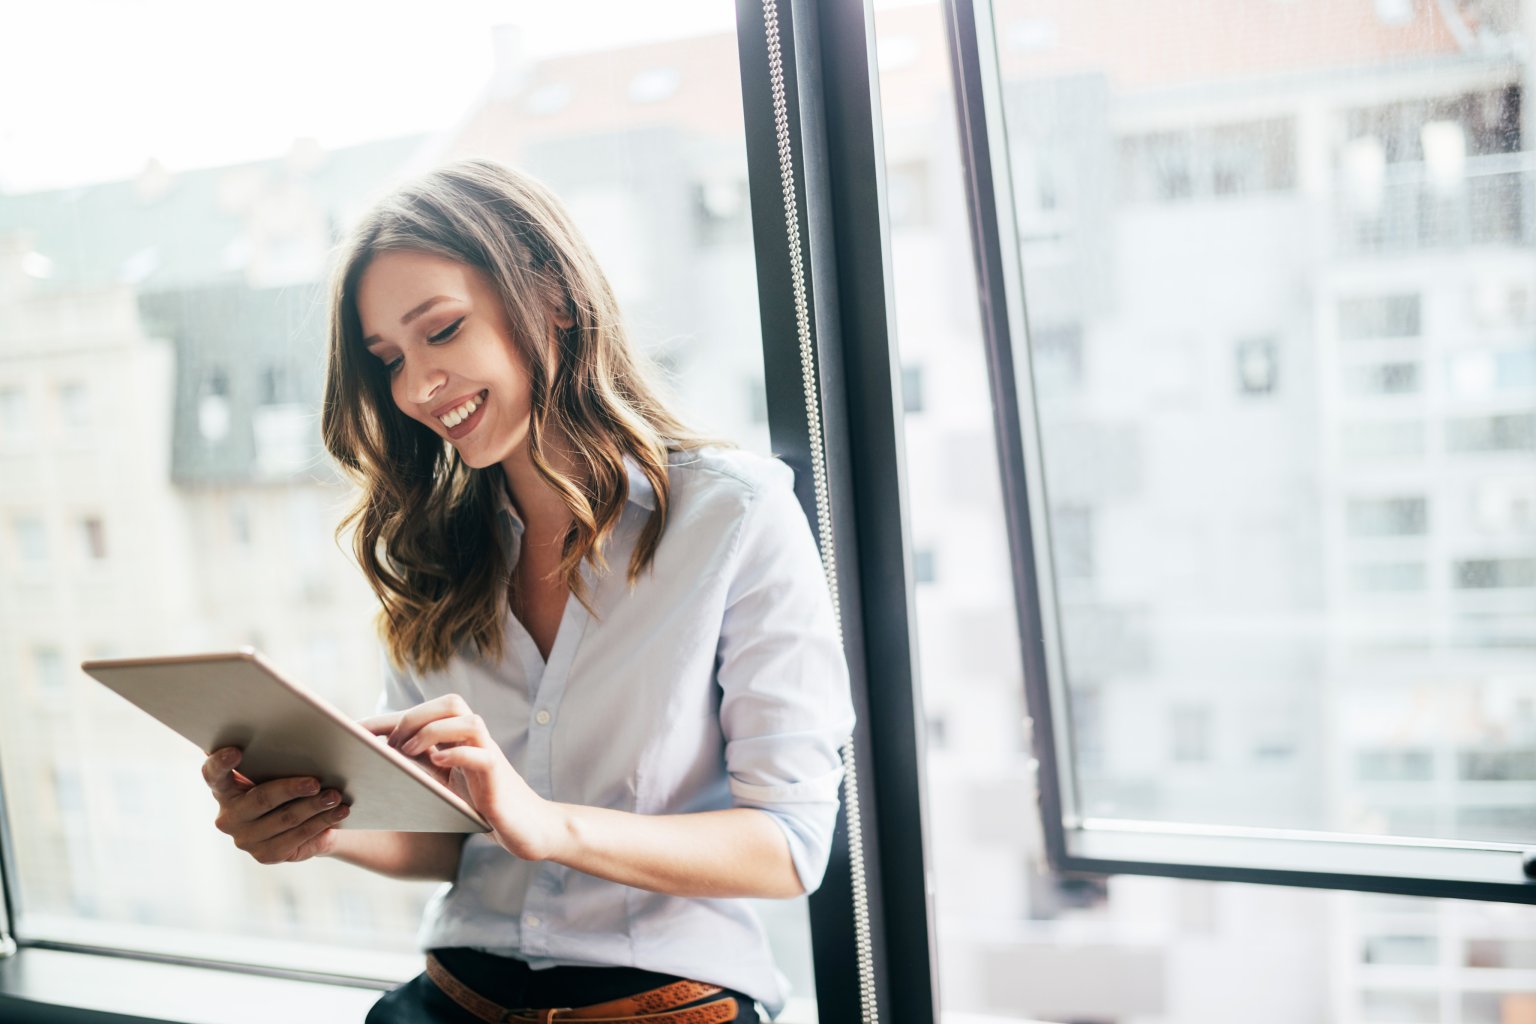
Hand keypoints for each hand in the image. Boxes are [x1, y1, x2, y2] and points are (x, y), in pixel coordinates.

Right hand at [202, 747, 350, 863]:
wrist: (302, 821)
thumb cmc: (285, 783)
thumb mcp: (276, 769)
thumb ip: (273, 756)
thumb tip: (305, 736)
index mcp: (224, 788)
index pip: (213, 774)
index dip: (221, 762)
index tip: (236, 751)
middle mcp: (229, 816)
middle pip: (261, 799)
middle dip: (291, 789)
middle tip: (316, 782)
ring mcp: (245, 838)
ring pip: (285, 819)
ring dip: (314, 807)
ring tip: (335, 796)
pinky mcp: (265, 855)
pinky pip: (297, 837)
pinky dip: (321, 823)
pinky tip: (338, 813)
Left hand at [359, 694, 566, 861]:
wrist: (528, 829)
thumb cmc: (482, 807)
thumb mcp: (444, 787)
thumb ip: (420, 770)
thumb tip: (373, 766)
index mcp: (460, 741)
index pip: (423, 713)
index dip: (386, 718)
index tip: (352, 731)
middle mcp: (476, 742)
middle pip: (451, 703)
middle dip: (414, 716)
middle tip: (390, 746)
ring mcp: (490, 756)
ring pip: (468, 720)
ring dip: (433, 731)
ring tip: (408, 751)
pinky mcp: (499, 778)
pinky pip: (481, 755)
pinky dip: (458, 754)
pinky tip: (438, 764)